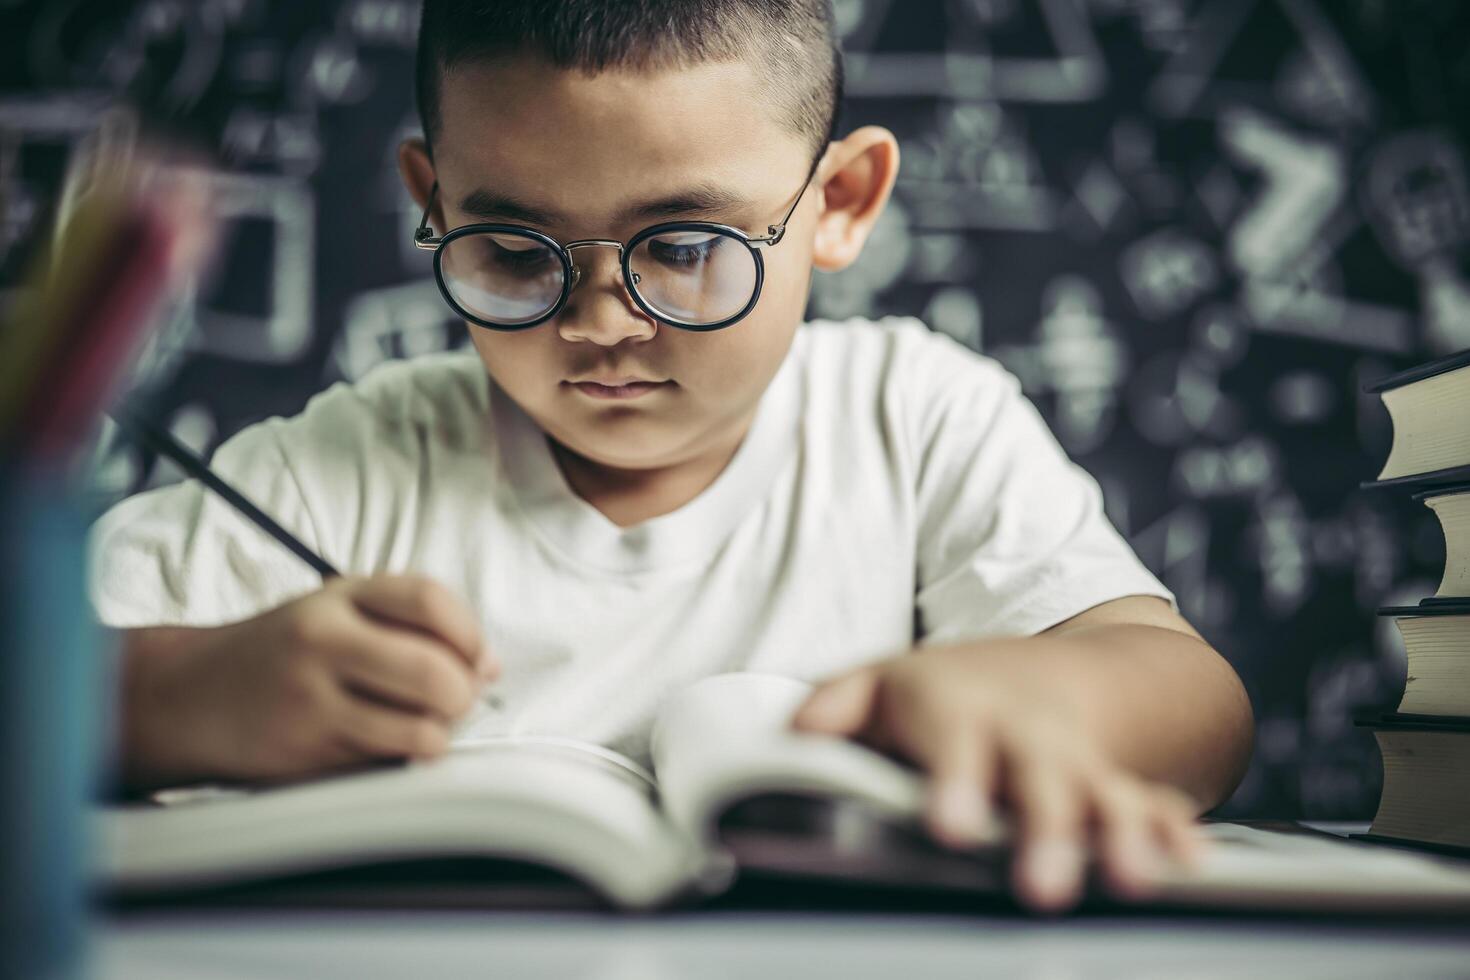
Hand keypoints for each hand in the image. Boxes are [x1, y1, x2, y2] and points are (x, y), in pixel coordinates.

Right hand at [121, 574, 497, 787]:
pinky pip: (385, 766)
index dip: (471, 634)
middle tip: (456, 701)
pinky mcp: (303, 757)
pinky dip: (400, 762)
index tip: (479, 658)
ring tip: (424, 727)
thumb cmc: (285, 651)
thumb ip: (411, 623)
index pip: (430, 601)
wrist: (190, 696)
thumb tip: (490, 667)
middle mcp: (321, 644)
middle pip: (435, 673)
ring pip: (420, 731)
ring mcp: (310, 704)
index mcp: (337, 597)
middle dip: (463, 695)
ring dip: (438, 736)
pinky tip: (383, 746)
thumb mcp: (338, 610)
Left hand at [791, 641, 1205, 911]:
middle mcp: (1023, 736)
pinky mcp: (1113, 786)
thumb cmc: (949, 693)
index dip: (955, 783)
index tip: (949, 826)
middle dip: (1047, 829)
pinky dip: (1169, 831)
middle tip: (1044, 884)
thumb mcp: (885, 683)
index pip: (954, 745)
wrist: (1042, 671)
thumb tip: (793, 731)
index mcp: (959, 711)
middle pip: (1038, 779)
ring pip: (1103, 795)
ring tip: (1133, 878)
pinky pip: (1148, 803)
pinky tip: (1190, 862)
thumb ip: (839, 705)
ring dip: (1120, 836)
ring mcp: (1074, 762)